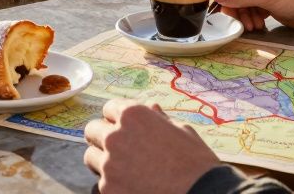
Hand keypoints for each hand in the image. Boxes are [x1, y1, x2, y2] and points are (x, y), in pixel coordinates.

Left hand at [84, 99, 218, 193]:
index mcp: (133, 115)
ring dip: (103, 160)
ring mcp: (109, 165)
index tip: (125, 127)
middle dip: (103, 136)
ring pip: (91, 156)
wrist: (202, 193)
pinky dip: (113, 183)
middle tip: (119, 147)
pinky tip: (131, 185)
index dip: (118, 118)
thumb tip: (151, 108)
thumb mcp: (181, 130)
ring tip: (124, 168)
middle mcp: (116, 136)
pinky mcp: (108, 189)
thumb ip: (159, 119)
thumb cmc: (195, 161)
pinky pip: (101, 182)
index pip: (109, 108)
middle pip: (92, 130)